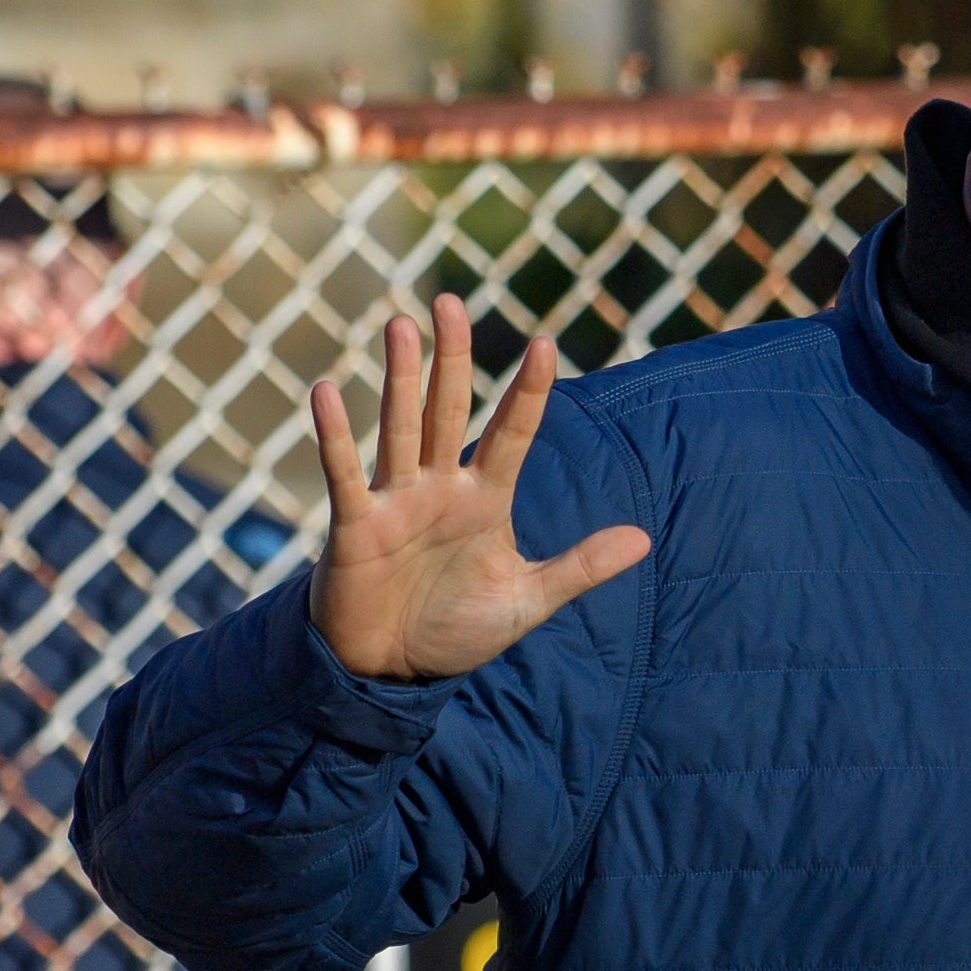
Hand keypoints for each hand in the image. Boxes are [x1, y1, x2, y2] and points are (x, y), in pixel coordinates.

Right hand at [308, 295, 650, 681]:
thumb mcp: (528, 601)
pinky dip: (335, 436)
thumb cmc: (455, 628)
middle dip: (450, 359)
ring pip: (400, 426)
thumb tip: (644, 539)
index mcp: (486, 498)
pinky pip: (344, 473)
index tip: (544, 343)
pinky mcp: (355, 524)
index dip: (528, 392)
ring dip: (400, 378)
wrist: (394, 669)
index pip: (512, 433)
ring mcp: (395, 499)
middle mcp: (440, 486)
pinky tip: (326, 391)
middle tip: (449, 301)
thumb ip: (581, 567)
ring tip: (401, 326)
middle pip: (447, 410)